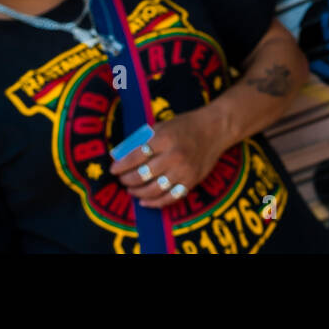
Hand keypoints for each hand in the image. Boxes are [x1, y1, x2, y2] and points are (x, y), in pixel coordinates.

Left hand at [109, 106, 231, 208]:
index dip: (121, 165)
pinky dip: (155, 203)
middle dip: (127, 179)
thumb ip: (143, 140)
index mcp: (165, 139)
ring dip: (138, 192)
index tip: (114, 169)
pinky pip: (170, 198)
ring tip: (131, 190)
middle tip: (121, 179)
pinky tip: (144, 201)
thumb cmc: (185, 125)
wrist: (215, 129)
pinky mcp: (191, 181)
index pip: (136, 156)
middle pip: (143, 175)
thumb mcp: (162, 126)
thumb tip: (121, 155)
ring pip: (154, 189)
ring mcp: (184, 171)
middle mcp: (174, 156)